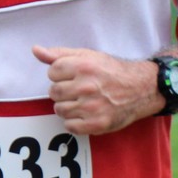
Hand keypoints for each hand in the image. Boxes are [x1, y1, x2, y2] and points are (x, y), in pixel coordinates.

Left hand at [32, 45, 158, 134]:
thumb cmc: (111, 71)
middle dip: (63, 91)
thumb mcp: (87, 56)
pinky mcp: (97, 124)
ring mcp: (92, 107)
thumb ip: (59, 54)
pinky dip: (74, 122)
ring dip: (67, 107)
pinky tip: (85, 113)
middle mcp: (87, 86)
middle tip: (78, 90)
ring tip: (82, 101)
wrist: (141, 88)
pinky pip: (70, 126)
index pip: (52, 72)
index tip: (72, 76)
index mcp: (83, 66)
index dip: (60, 74)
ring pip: (59, 110)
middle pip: (53, 92)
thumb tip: (35, 50)